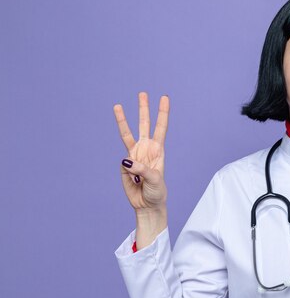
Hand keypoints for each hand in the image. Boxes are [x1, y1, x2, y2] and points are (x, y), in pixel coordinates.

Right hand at [114, 92, 168, 212]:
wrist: (147, 205)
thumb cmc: (156, 192)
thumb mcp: (154, 180)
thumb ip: (141, 169)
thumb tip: (125, 159)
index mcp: (158, 150)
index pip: (161, 128)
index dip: (163, 113)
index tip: (164, 98)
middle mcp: (146, 149)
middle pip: (144, 125)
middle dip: (144, 109)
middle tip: (143, 93)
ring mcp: (134, 155)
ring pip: (127, 134)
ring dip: (123, 120)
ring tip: (117, 105)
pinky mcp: (124, 165)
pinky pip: (123, 163)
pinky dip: (127, 171)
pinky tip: (134, 181)